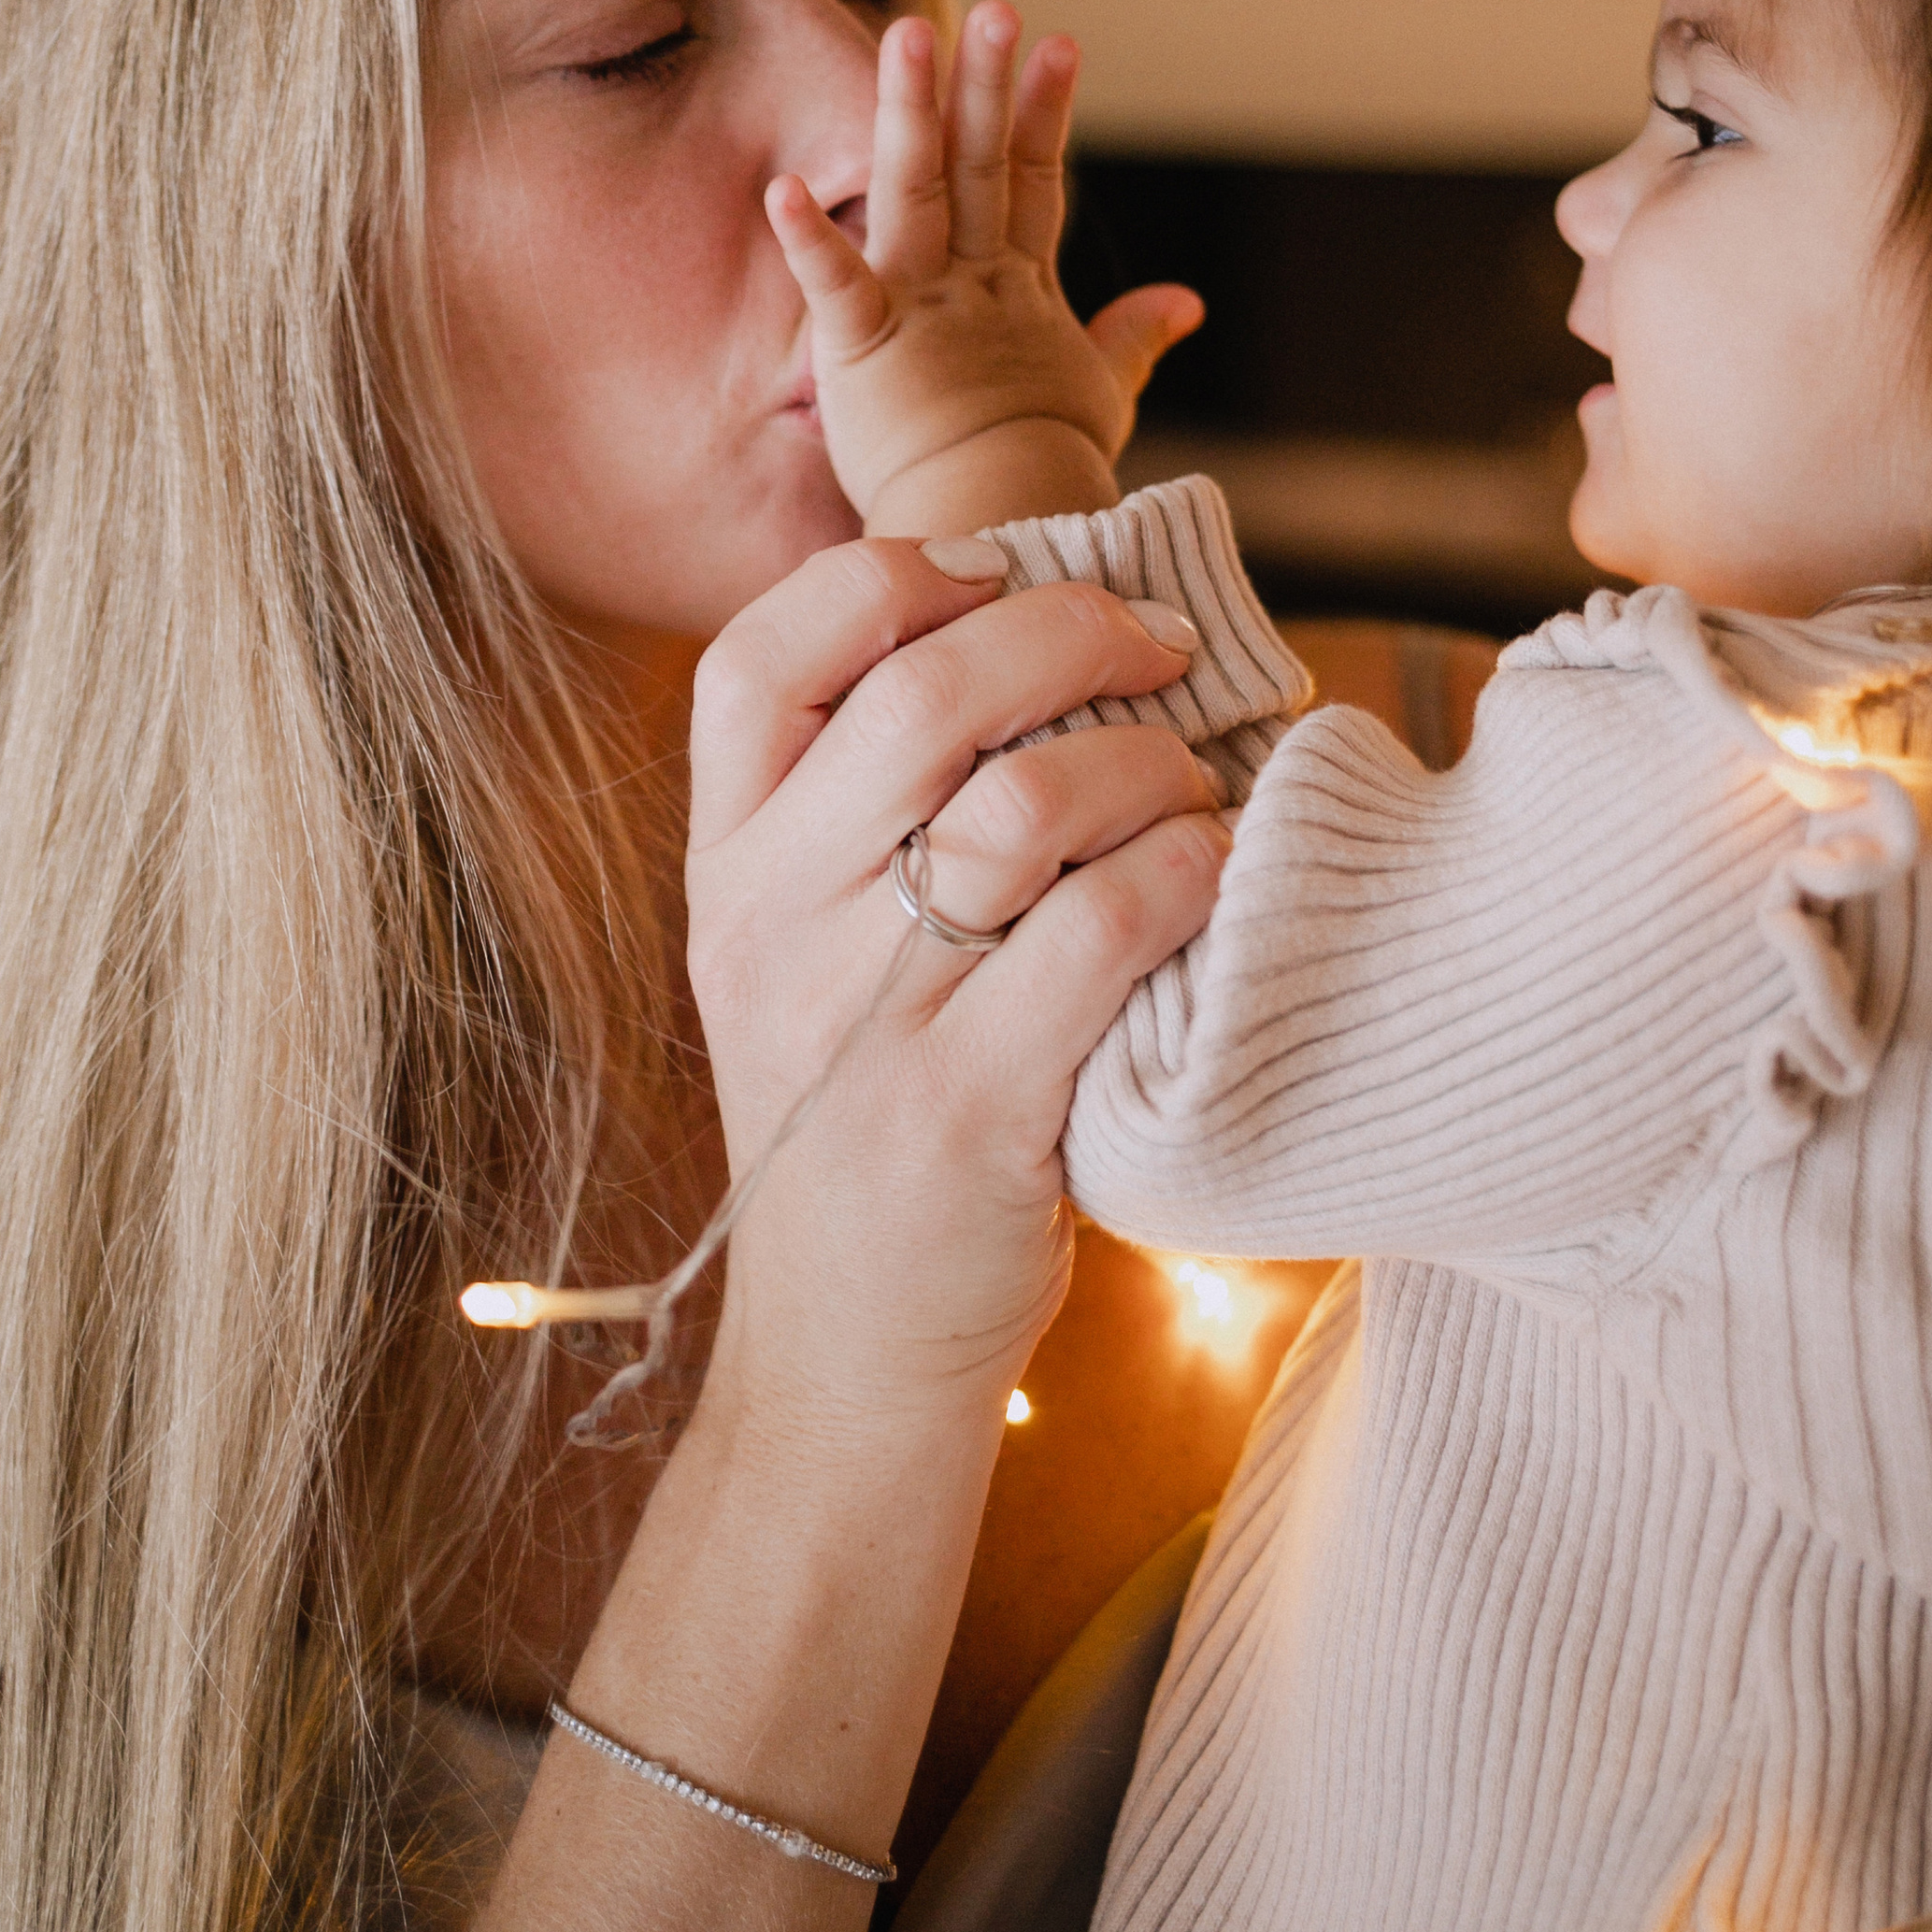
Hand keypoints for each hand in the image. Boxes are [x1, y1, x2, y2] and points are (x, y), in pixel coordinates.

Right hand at [685, 537, 1230, 1439]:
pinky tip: (1209, 873)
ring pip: (1026, 801)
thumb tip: (1035, 637)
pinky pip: (1102, 931)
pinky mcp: (965, 1109)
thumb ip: (860, 823)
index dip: (885, 579)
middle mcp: (768, 929)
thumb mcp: (799, 964)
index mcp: (722, 873)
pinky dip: (1184, 874)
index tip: (994, 569)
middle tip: (1159, 645)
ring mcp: (860, 1020)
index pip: (757, 657)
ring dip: (1144, 763)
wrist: (842, 1362)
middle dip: (1072, 633)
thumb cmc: (861, 1128)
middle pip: (922, 694)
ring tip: (1190, 782)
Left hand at [766, 0, 1202, 536]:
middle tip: (994, 9)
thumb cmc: (1043, 472)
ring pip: (914, 193)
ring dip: (910, 113)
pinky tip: (780, 190)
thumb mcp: (1101, 394)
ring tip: (907, 36)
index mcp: (1020, 290)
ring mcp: (919, 310)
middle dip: (986, 86)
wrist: (1007, 534)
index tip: (1058, 43)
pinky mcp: (865, 349)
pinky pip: (834, 286)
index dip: (1043, 113)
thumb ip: (1134, 339)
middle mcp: (971, 284)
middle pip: (978, 167)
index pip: (1034, 183)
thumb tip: (1186, 300)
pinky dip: (808, 240)